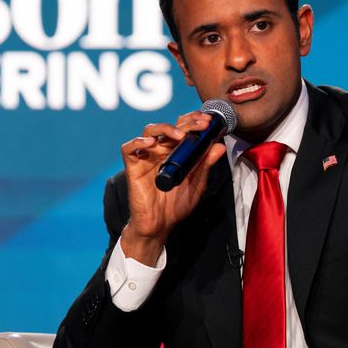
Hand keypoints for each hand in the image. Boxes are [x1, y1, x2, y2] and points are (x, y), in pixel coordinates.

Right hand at [119, 111, 226, 265]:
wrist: (160, 225)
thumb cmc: (176, 205)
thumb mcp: (197, 184)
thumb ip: (206, 164)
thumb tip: (219, 146)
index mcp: (175, 152)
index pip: (183, 128)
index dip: (194, 121)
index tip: (208, 121)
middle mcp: (160, 151)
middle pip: (169, 127)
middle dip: (186, 122)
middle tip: (201, 124)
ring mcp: (146, 157)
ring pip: (150, 131)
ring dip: (165, 128)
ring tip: (179, 135)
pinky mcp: (133, 167)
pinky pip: (129, 149)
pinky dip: (138, 142)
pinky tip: (150, 143)